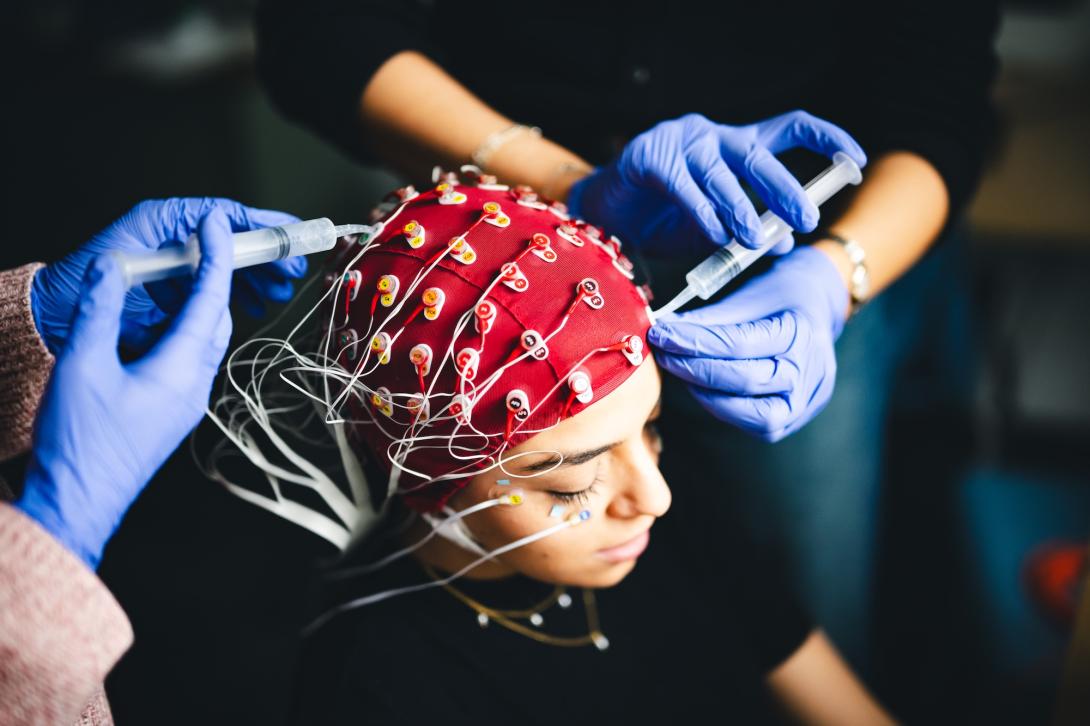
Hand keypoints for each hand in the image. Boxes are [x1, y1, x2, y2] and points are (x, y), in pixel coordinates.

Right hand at [16, 205, 238, 567]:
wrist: (79, 500)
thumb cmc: (80, 440)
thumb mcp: (81, 366)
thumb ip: (99, 312)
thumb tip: (113, 267)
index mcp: (181, 369)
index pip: (210, 300)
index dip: (217, 256)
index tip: (219, 223)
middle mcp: (195, 384)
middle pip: (217, 319)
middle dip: (214, 278)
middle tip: (203, 242)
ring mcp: (186, 402)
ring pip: (205, 341)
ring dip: (200, 306)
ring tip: (182, 275)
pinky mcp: (172, 412)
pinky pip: (189, 359)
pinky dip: (184, 331)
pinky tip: (159, 323)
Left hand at [30, 197, 306, 354]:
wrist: (58, 317)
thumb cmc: (84, 284)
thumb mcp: (134, 256)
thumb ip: (175, 238)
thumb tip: (220, 221)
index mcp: (165, 220)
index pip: (224, 214)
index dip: (263, 222)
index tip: (293, 233)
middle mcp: (175, 237)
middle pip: (234, 240)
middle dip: (267, 255)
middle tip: (292, 272)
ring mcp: (178, 263)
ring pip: (230, 265)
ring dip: (257, 278)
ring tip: (277, 294)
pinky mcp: (177, 290)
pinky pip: (217, 288)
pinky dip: (238, 296)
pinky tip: (252, 306)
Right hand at [567, 111, 865, 256]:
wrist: (603, 216)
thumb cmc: (662, 219)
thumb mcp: (714, 226)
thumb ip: (744, 229)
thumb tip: (782, 242)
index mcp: (737, 146)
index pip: (791, 127)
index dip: (827, 138)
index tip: (855, 160)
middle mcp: (713, 136)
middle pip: (759, 156)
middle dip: (786, 189)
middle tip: (804, 219)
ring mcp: (680, 142)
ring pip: (721, 174)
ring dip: (741, 209)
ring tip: (753, 239)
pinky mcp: (649, 156)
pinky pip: (683, 184)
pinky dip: (702, 211)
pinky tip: (715, 233)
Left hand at [647, 246, 848, 441]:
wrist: (817, 307)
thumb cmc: (780, 296)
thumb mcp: (748, 294)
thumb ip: (709, 317)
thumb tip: (666, 330)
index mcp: (801, 331)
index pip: (738, 343)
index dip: (694, 341)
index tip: (662, 333)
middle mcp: (810, 371)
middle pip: (745, 380)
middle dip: (695, 369)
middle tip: (664, 354)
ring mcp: (808, 399)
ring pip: (755, 415)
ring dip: (708, 396)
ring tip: (682, 372)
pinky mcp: (796, 417)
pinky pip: (760, 426)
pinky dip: (726, 409)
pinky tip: (703, 389)